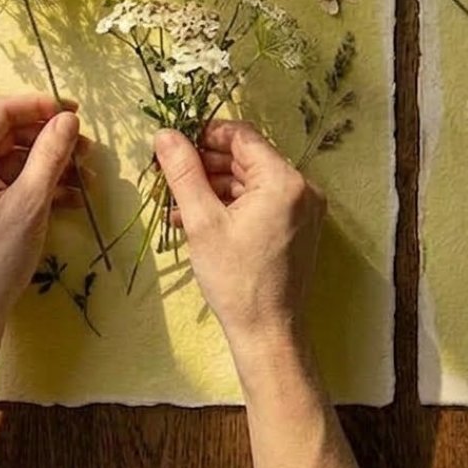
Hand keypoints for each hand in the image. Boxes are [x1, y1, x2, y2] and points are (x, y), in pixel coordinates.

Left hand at [0, 95, 83, 345]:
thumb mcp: (30, 203)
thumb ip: (50, 154)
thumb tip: (68, 119)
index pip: (1, 112)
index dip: (41, 107)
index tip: (77, 114)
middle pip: (8, 134)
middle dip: (51, 140)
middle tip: (88, 151)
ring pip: (12, 159)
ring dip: (50, 165)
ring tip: (87, 179)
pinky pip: (7, 182)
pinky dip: (37, 186)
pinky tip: (70, 198)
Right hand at [153, 121, 322, 353]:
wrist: (268, 332)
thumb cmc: (235, 279)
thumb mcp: (202, 221)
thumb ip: (183, 172)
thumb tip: (164, 134)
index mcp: (284, 181)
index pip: (242, 136)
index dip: (206, 134)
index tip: (175, 143)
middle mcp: (301, 188)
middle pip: (246, 158)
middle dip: (205, 164)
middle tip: (169, 174)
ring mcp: (302, 209)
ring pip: (250, 181)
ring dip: (213, 187)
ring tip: (176, 204)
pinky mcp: (297, 226)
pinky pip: (260, 201)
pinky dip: (230, 204)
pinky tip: (197, 218)